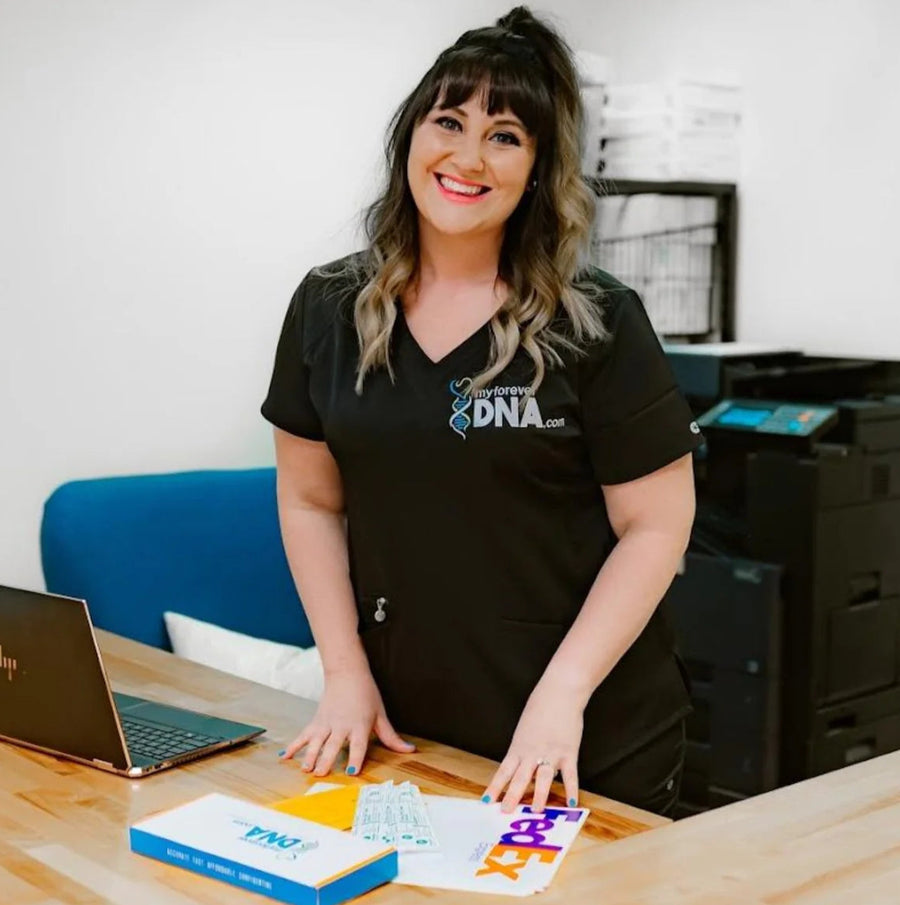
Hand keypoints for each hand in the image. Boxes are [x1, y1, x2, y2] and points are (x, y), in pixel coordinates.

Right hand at [279, 666, 414, 775]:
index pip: (358, 744)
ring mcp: (326, 723)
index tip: (351, 771)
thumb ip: (391, 736)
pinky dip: (293, 746)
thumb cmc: (366, 694)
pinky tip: (284, 757)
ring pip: (316, 742)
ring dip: (310, 756)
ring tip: (306, 770)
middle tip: (320, 775)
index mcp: (359, 725)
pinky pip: (303, 735)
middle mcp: (341, 725)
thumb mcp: (381, 714)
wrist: (347, 673)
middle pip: (333, 745)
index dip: (355, 757)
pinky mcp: (316, 721)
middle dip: (326, 760)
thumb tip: (410, 750)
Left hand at [482, 686, 582, 812]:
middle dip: (512, 796)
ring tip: (535, 811)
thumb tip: (520, 766)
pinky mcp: (569, 752)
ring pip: (543, 778)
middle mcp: (532, 752)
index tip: (487, 801)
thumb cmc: (540, 707)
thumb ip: (522, 748)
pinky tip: (571, 803)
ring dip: (540, 795)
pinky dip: (571, 789)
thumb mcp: (524, 729)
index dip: (495, 787)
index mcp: (519, 746)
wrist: (559, 693)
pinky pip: (570, 775)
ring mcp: (551, 753)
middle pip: (520, 778)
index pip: (504, 771)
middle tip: (506, 812)